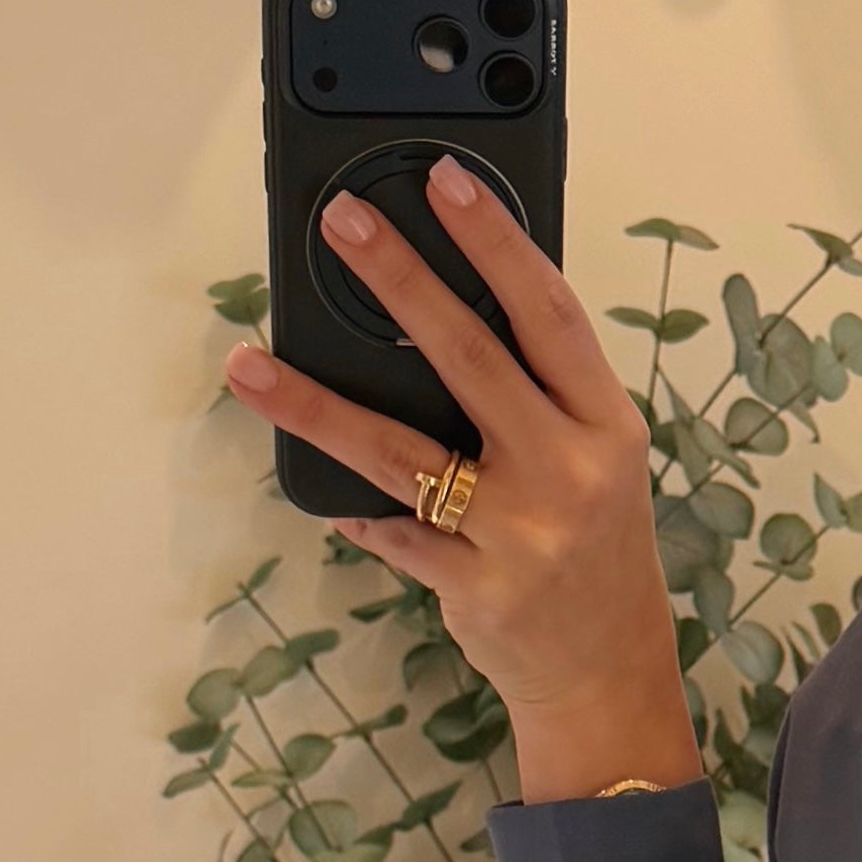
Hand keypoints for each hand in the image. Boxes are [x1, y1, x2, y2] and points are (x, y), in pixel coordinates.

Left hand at [222, 165, 701, 806]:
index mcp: (607, 426)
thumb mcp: (599, 462)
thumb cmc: (597, 554)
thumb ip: (544, 393)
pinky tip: (311, 488)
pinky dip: (351, 508)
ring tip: (251, 363)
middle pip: (472, 359)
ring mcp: (520, 534)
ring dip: (316, 404)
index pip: (550, 313)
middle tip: (342, 225)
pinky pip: (393, 532)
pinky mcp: (473, 588)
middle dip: (402, 282)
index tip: (445, 181)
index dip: (498, 242)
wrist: (610, 679)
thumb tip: (451, 307)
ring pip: (400, 452)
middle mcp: (569, 472)